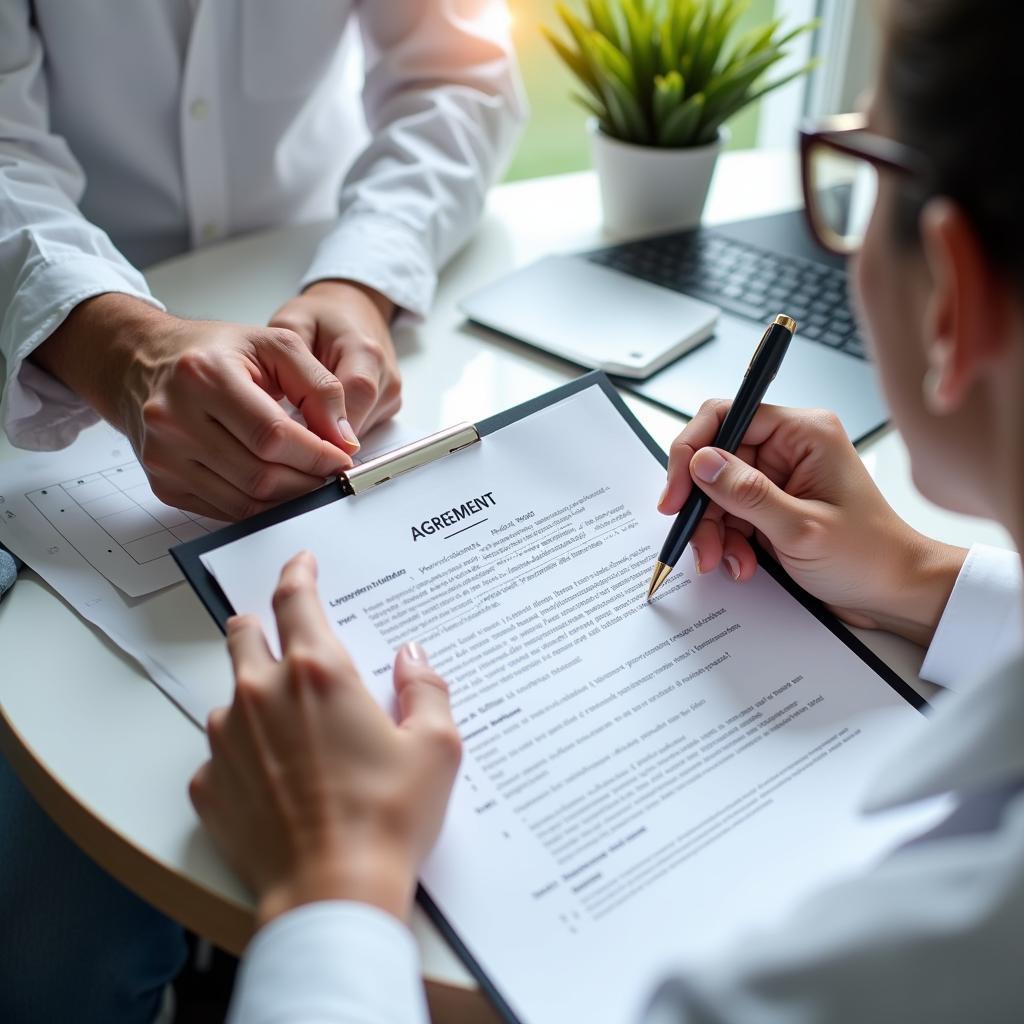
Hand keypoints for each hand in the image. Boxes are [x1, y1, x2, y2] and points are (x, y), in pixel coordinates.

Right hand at [34, 294, 357, 519]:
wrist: (142, 363)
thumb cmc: (213, 352)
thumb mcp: (274, 346)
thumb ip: (320, 387)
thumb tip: (345, 439)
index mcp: (204, 375)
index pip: (273, 435)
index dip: (316, 454)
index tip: (342, 458)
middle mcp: (175, 418)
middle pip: (259, 474)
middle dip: (307, 480)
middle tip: (331, 475)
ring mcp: (164, 456)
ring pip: (244, 500)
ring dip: (288, 499)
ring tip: (310, 482)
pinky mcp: (163, 483)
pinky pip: (224, 511)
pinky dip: (259, 507)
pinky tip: (278, 490)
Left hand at [189, 552, 461, 925]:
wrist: (334, 894)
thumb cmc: (389, 817)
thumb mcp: (436, 747)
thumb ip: (426, 687)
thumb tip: (412, 658)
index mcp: (318, 673)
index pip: (295, 598)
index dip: (298, 572)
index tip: (301, 562)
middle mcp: (262, 694)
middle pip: (243, 633)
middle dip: (262, 624)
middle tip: (288, 638)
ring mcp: (227, 739)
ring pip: (231, 695)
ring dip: (256, 697)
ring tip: (295, 735)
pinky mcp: (209, 784)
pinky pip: (221, 752)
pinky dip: (245, 753)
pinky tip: (278, 782)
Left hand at [269, 280, 401, 440]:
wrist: (352, 309)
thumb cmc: (320, 317)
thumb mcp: (292, 323)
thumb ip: (293, 364)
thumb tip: (292, 412)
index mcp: (365, 351)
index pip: (356, 396)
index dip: (328, 424)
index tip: (296, 437)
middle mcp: (386, 376)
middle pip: (358, 423)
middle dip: (323, 434)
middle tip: (289, 429)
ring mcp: (391, 394)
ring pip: (359, 432)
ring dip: (330, 433)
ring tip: (303, 412)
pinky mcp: (389, 407)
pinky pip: (362, 429)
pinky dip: (338, 429)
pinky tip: (321, 411)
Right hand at [660, 401, 965, 645]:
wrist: (895, 594)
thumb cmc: (870, 557)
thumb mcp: (801, 528)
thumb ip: (747, 493)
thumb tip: (701, 463)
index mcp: (803, 433)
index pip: (726, 416)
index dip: (692, 451)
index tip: (676, 492)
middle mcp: (788, 448)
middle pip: (715, 459)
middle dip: (702, 504)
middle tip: (698, 540)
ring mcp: (779, 478)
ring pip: (717, 492)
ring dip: (713, 530)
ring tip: (725, 560)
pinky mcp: (773, 506)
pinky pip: (730, 515)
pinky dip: (726, 541)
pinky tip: (742, 563)